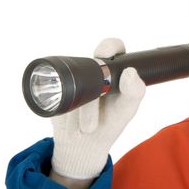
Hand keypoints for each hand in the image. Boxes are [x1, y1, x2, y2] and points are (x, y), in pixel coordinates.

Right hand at [50, 38, 145, 179]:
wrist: (85, 141)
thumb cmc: (111, 120)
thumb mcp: (127, 109)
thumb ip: (134, 91)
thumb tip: (130, 72)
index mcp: (114, 67)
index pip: (113, 47)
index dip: (109, 46)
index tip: (105, 56)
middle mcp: (92, 69)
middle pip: (88, 66)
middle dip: (91, 92)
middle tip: (96, 109)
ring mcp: (73, 78)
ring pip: (72, 82)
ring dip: (79, 108)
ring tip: (88, 128)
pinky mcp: (56, 89)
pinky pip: (54, 93)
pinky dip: (63, 110)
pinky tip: (71, 123)